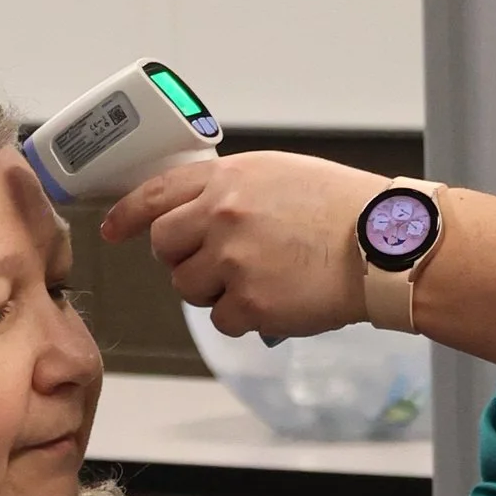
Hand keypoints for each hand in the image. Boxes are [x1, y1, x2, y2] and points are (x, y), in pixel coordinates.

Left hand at [103, 152, 381, 340]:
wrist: (382, 245)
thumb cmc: (341, 209)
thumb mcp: (280, 175)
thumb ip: (232, 190)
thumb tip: (198, 215)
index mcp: (228, 178)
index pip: (156, 193)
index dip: (129, 215)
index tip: (114, 229)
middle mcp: (222, 214)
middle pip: (166, 248)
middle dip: (184, 260)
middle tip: (218, 264)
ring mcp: (233, 260)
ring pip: (189, 288)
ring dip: (215, 291)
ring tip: (260, 280)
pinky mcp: (250, 302)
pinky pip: (223, 320)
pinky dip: (245, 318)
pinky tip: (276, 301)